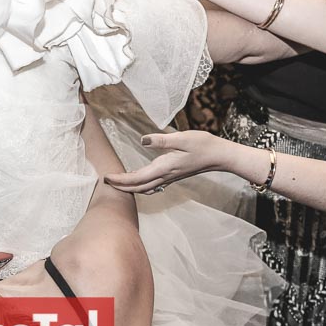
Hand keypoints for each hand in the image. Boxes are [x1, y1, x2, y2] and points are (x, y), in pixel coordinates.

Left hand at [104, 130, 229, 193]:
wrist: (219, 156)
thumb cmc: (203, 145)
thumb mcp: (182, 138)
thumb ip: (161, 140)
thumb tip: (142, 140)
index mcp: (164, 167)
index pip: (137, 178)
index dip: (120, 180)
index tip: (106, 177)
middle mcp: (165, 175)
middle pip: (138, 187)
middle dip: (121, 187)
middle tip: (105, 182)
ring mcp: (170, 177)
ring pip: (145, 188)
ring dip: (130, 188)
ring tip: (117, 183)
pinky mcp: (173, 176)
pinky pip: (152, 184)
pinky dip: (140, 185)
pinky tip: (137, 180)